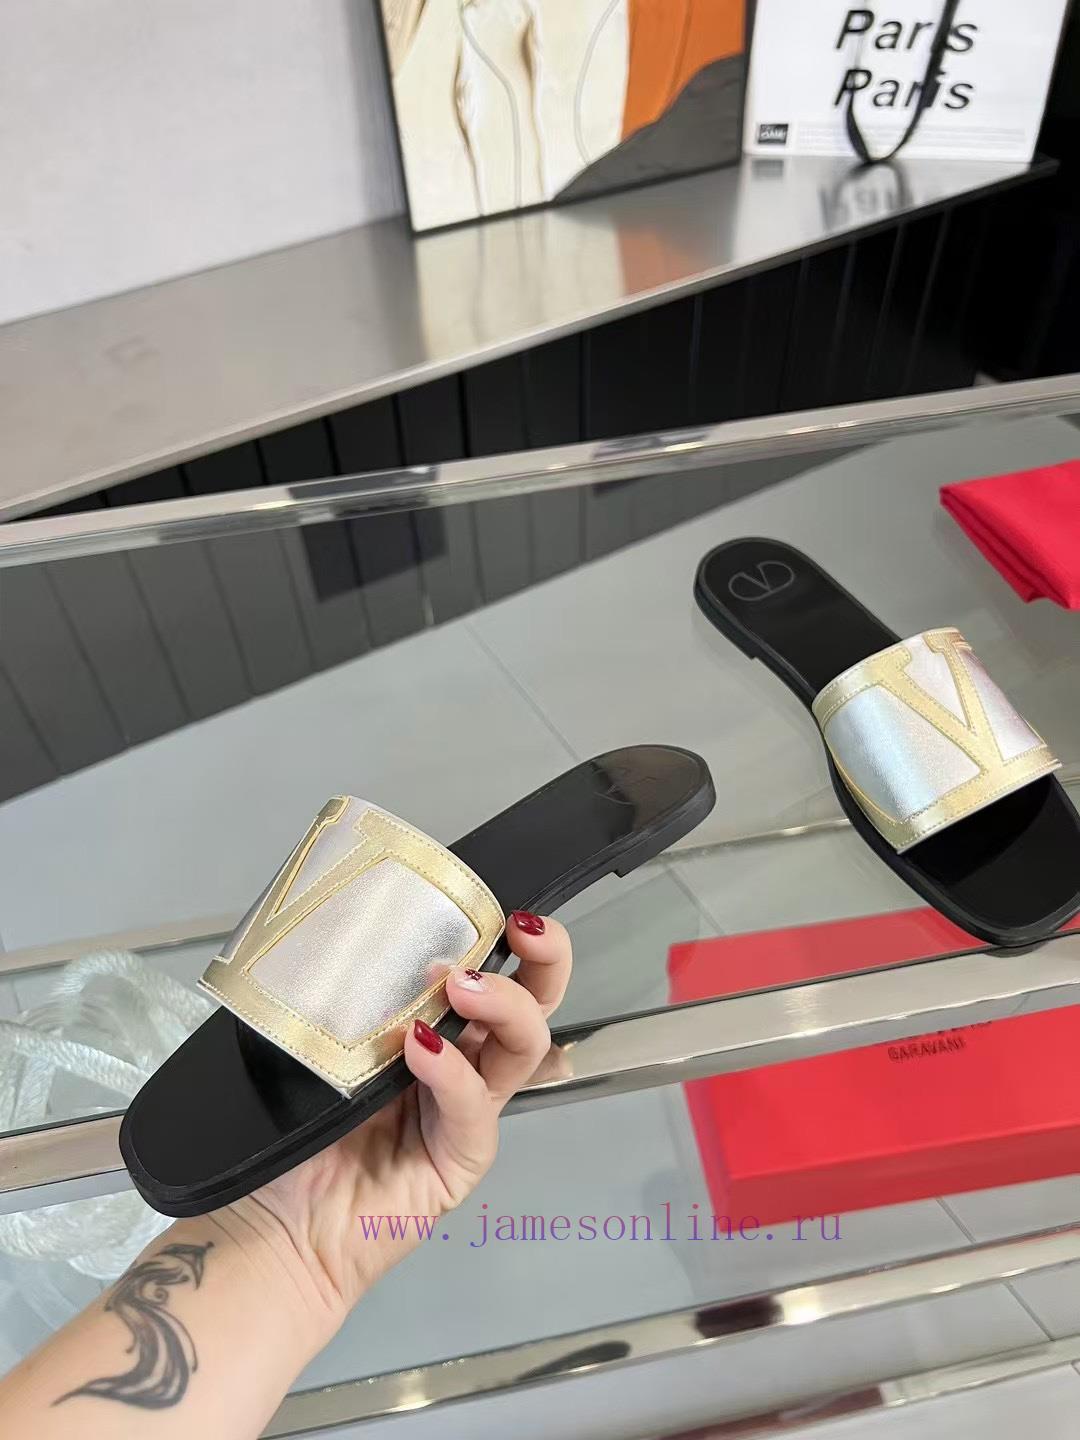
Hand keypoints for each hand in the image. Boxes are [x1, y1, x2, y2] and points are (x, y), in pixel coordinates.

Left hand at [219, 913, 570, 1339]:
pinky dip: (450, 1072)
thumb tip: (367, 933)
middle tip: (522, 928)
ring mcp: (467, 1113)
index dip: (510, 938)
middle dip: (545, 961)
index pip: (495, 974)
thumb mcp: (321, 1045)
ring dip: (502, 1004)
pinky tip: (421, 1049)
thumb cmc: (292, 1129)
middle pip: (535, 1007)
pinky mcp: (460, 1159)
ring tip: (460, 984)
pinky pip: (471, 1108)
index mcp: (438, 1031)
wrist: (275, 1227)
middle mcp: (464, 1066)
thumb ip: (355, 999)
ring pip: (522, 1049)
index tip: (502, 905)